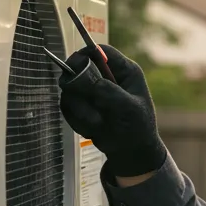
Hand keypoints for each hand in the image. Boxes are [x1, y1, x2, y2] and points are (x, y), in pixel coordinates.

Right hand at [56, 44, 167, 177]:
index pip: (99, 51)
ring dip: (81, 110)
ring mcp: (93, 92)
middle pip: (78, 68)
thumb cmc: (137, 129)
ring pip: (70, 90)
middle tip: (88, 105)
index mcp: (124, 72)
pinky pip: (68, 107)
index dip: (83, 56)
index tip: (72, 67)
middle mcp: (107, 78)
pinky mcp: (83, 105)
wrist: (131, 154)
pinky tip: (93, 129)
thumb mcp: (127, 108)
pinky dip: (78, 120)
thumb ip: (107, 90)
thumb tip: (83, 74)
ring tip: (98, 124)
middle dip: (79, 89)